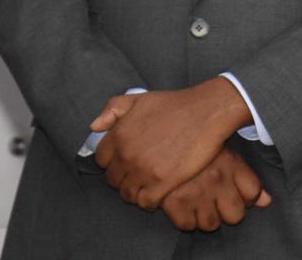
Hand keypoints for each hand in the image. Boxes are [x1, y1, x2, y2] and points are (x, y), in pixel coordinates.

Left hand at [91, 77, 252, 209]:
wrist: (207, 112)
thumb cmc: (176, 104)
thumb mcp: (140, 98)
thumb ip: (113, 109)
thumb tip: (94, 127)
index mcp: (120, 135)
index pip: (102, 160)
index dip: (113, 160)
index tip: (126, 159)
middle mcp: (128, 154)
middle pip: (114, 180)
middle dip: (124, 177)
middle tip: (140, 172)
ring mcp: (144, 170)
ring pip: (128, 193)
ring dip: (136, 190)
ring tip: (149, 183)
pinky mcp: (163, 182)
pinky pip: (146, 202)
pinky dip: (150, 200)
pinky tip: (159, 190)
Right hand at [160, 147, 272, 231]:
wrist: (156, 130)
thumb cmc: (192, 141)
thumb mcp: (223, 152)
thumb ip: (246, 179)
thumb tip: (267, 202)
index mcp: (230, 162)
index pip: (254, 193)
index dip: (248, 197)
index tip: (236, 192)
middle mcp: (216, 178)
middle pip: (236, 216)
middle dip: (227, 212)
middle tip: (216, 202)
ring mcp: (196, 191)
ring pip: (211, 224)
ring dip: (206, 217)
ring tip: (199, 203)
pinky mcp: (173, 200)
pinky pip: (187, 225)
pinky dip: (184, 219)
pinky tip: (183, 205)